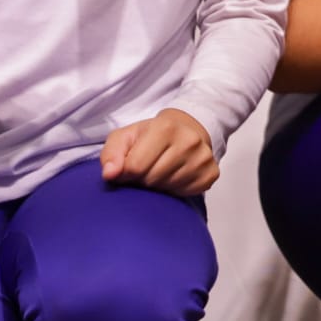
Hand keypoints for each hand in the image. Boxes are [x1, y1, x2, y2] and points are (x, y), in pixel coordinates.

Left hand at [100, 108, 218, 195]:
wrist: (186, 130)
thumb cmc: (149, 136)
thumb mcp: (125, 137)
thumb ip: (111, 154)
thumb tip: (110, 174)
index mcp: (166, 127)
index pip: (135, 167)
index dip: (126, 172)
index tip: (128, 168)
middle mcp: (189, 141)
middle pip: (152, 179)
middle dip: (142, 179)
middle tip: (146, 169)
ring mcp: (203, 158)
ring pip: (168, 188)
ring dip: (158, 185)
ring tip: (159, 172)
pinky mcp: (211, 174)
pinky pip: (184, 193)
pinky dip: (174, 190)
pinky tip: (173, 177)